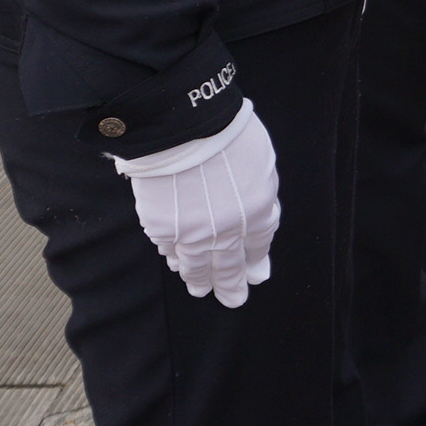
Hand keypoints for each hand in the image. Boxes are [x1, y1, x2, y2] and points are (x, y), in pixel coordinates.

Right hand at [113, 99, 280, 307]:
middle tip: (232, 299)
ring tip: (200, 288)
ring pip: (196, 265)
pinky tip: (175, 261)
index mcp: (256, 213)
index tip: (254, 274)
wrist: (182, 125)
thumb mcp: (263, 162)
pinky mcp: (160, 227)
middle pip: (228, 266)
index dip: (254, 261)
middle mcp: (225, 231)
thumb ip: (263, 196)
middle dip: (230, 285)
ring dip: (199, 279)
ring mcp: (190, 232)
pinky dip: (173, 257)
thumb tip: (265, 222)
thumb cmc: (228, 133)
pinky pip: (169, 249)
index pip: (257, 245)